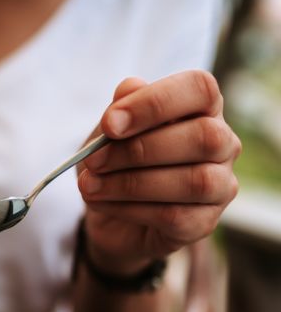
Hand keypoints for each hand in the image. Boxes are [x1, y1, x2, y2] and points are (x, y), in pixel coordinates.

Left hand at [77, 70, 239, 275]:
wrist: (110, 218)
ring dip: (131, 183)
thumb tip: (130, 88)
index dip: (154, 103)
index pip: (198, 89)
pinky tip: (101, 203)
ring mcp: (219, 186)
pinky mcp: (203, 223)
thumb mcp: (107, 134)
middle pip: (203, 136)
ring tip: (90, 185)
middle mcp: (221, 144)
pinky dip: (129, 208)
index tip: (110, 124)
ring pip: (193, 181)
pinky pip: (174, 215)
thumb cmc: (116, 164)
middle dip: (139, 149)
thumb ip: (120, 110)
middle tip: (93, 160)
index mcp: (202, 108)